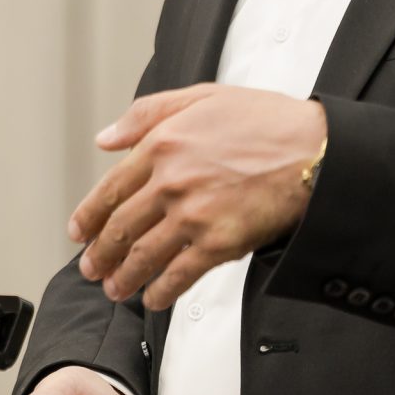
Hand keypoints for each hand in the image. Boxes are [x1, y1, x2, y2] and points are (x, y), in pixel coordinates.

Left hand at [70, 85, 325, 309]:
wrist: (315, 151)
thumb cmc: (267, 122)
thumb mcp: (202, 96)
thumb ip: (147, 114)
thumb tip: (107, 138)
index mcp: (162, 144)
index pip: (111, 188)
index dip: (89, 216)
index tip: (79, 231)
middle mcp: (171, 182)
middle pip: (121, 228)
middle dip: (101, 254)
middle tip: (92, 268)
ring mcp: (193, 216)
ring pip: (143, 256)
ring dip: (124, 278)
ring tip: (115, 289)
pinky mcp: (219, 244)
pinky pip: (179, 275)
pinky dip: (161, 292)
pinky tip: (154, 298)